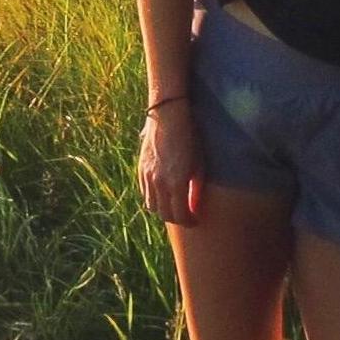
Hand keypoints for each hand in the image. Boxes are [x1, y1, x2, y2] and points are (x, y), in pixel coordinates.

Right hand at [139, 103, 201, 226]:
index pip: (180, 215)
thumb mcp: (198, 165)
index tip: (195, 221)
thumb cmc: (190, 139)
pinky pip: (145, 192)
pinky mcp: (141, 169)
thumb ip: (195, 189)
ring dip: (163, 210)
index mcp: (176, 183)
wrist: (168, 117)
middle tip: (186, 217)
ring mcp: (147, 176)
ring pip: (151, 206)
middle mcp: (159, 183)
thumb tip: (195, 207)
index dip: (188, 222)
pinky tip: (163, 193)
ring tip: (174, 206)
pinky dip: (154, 198)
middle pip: (164, 214)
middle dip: (176, 219)